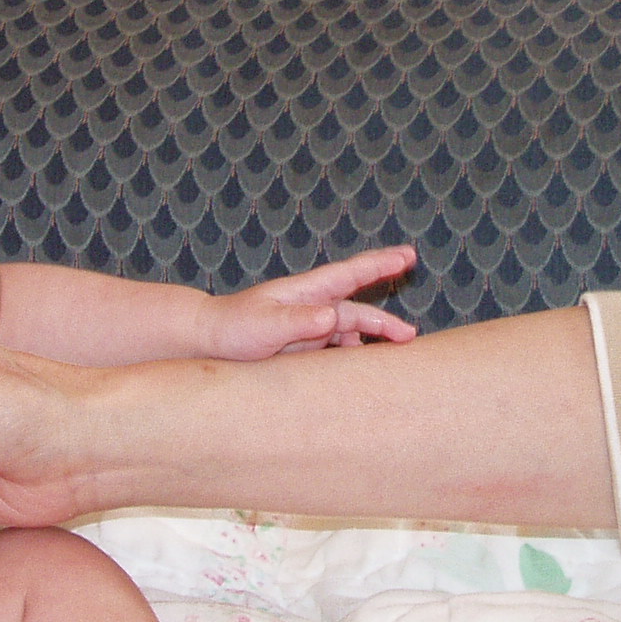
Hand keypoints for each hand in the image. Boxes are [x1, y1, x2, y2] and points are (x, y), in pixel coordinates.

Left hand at [198, 247, 419, 357]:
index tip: (408, 255)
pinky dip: (354, 353)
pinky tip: (364, 366)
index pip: (351, 274)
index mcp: (308, 292)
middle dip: (387, 316)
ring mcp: (309, 325)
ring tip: (399, 351)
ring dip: (374, 337)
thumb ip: (298, 322)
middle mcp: (313, 305)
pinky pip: (337, 347)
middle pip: (359, 307)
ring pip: (351, 329)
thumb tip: (332, 318)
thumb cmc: (234, 328)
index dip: (381, 264)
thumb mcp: (266, 325)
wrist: (208, 341)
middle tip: (412, 334)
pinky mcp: (303, 345)